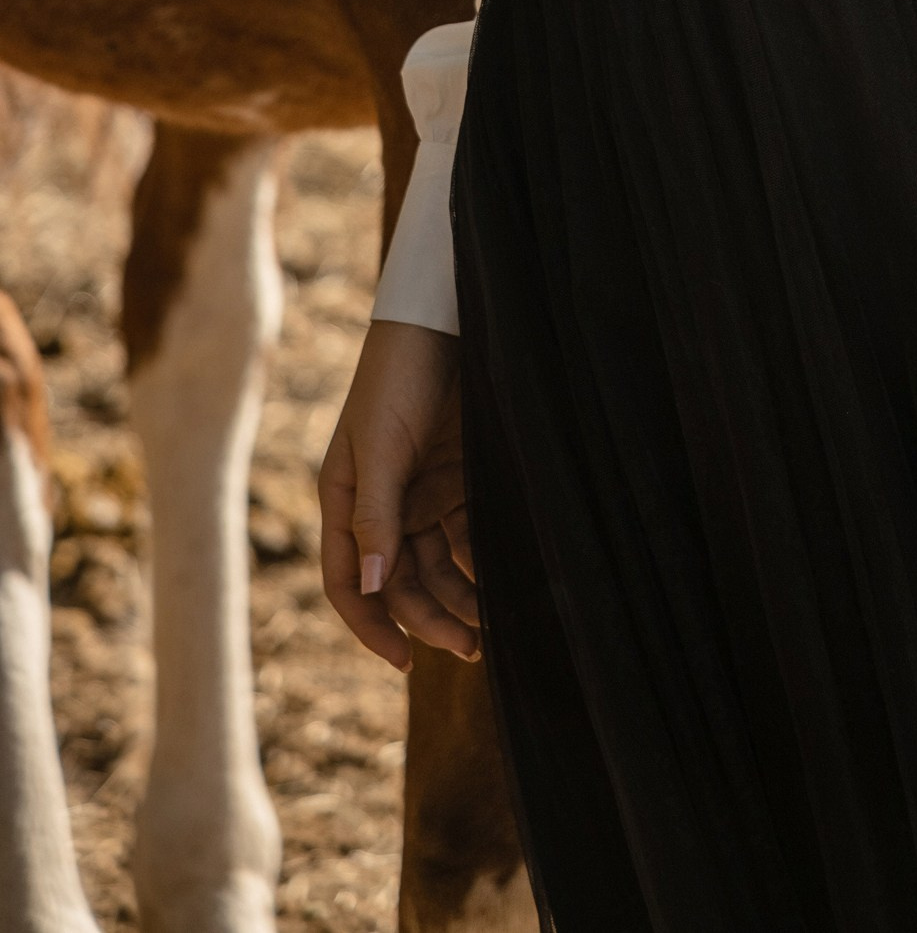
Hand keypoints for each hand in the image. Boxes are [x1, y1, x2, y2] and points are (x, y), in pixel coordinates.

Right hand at [319, 320, 477, 669]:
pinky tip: (506, 581)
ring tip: (494, 627)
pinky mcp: (459, 478)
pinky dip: (481, 561)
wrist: (445, 320)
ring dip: (460, 597)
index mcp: (346, 500)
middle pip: (401, 583)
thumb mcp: (381, 444)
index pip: (349, 583)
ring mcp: (422, 493)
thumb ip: (376, 514)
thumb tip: (371, 587)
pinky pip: (468, 534)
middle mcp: (382, 505)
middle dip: (430, 618)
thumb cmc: (398, 376)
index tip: (405, 661)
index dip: (372, 626)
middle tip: (472, 647)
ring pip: (438, 565)